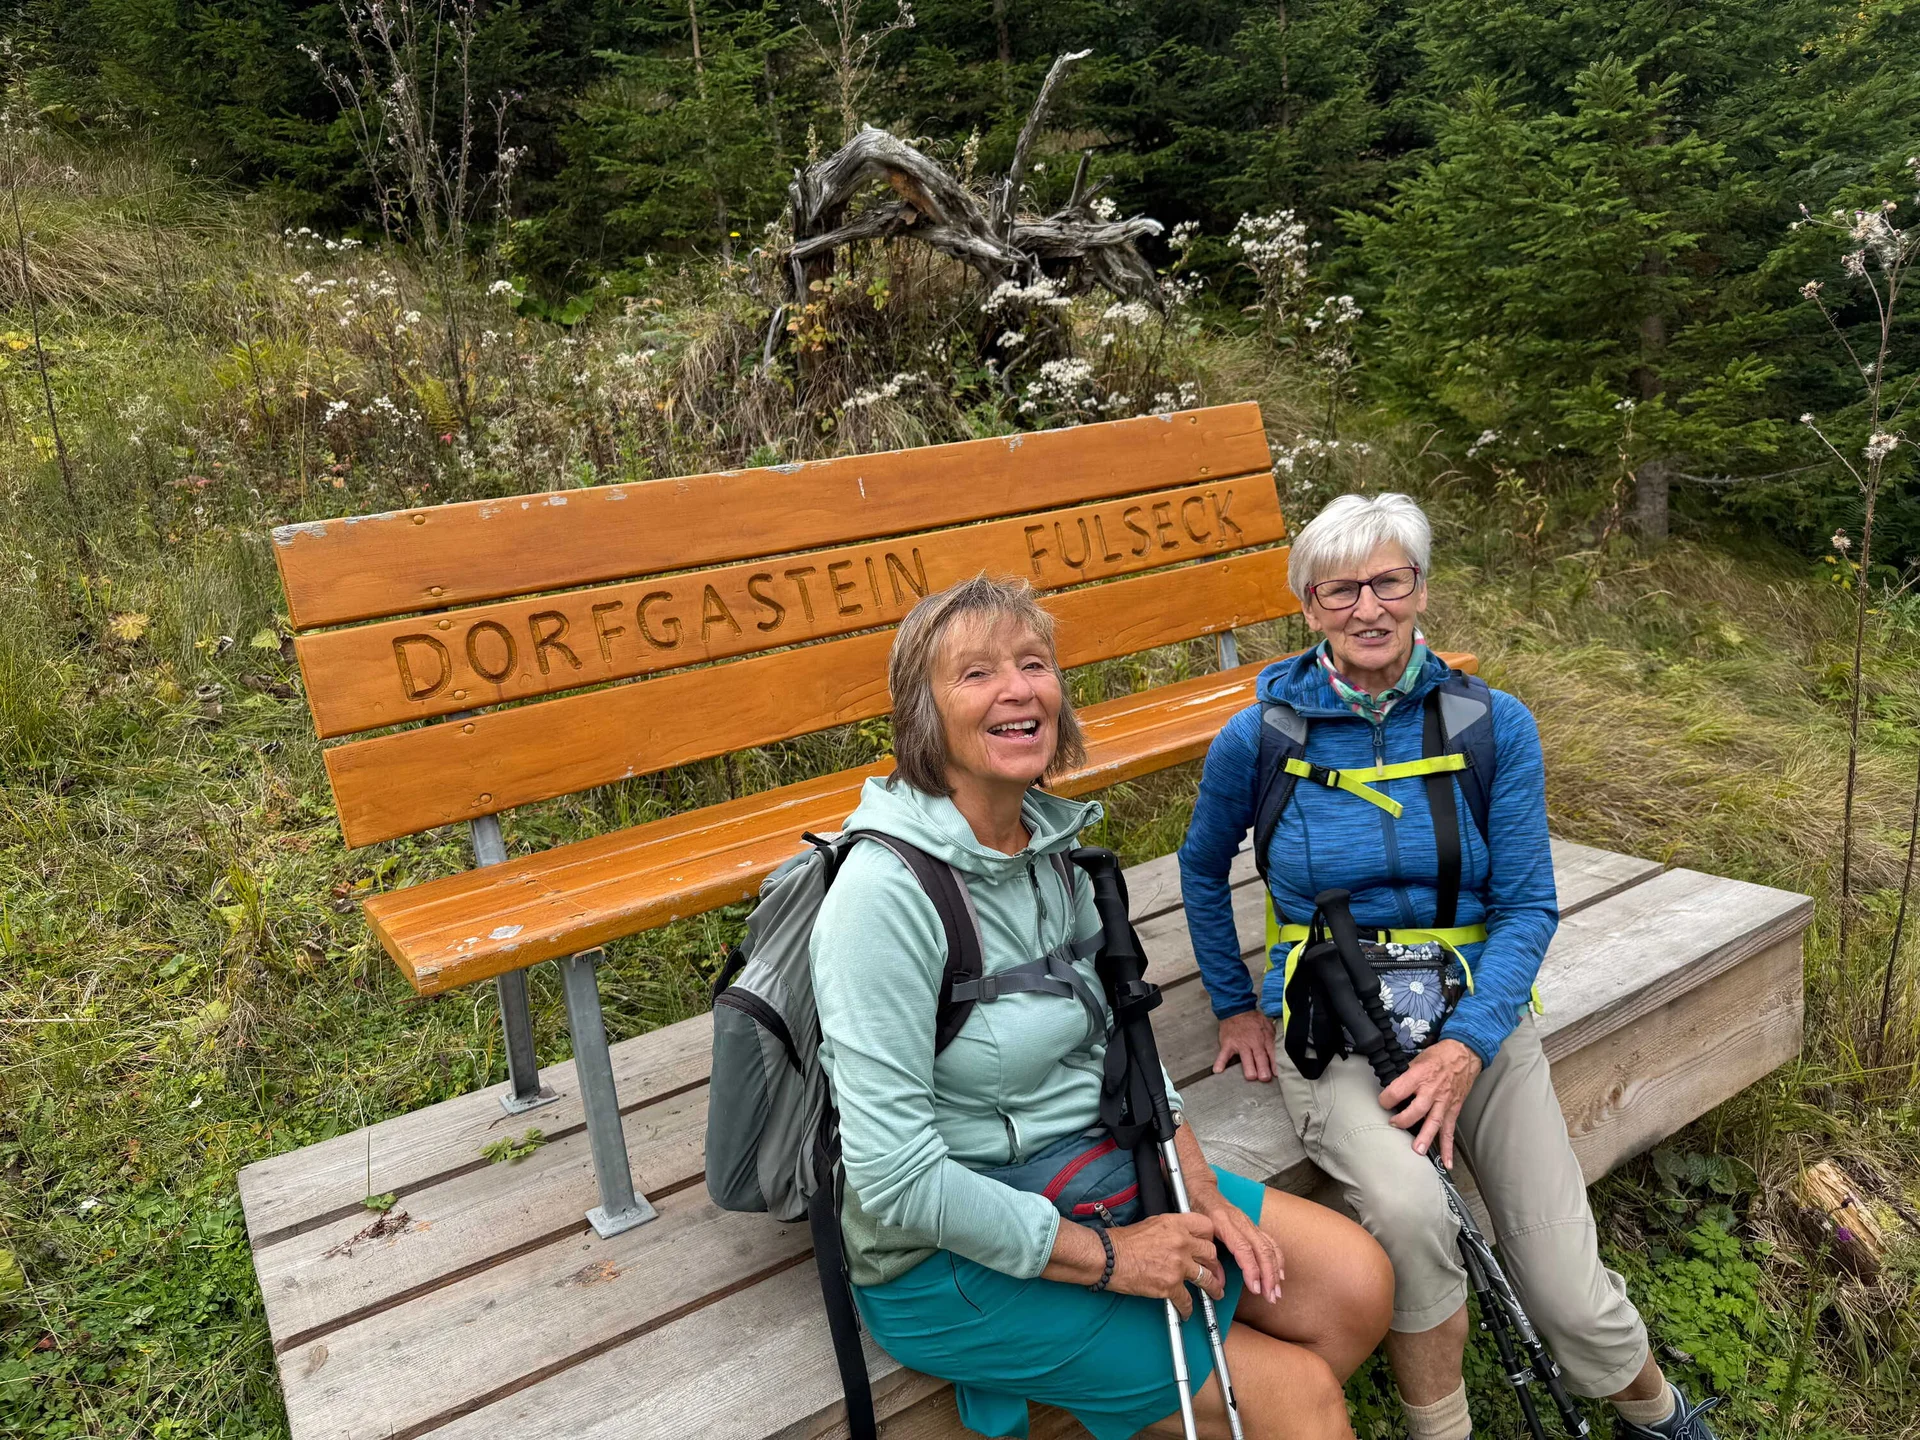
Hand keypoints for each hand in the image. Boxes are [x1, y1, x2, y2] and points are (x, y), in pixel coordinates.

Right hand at [1108, 1212, 1223, 1318]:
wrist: (1109, 1257)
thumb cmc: (1124, 1241)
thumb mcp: (1153, 1223)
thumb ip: (1173, 1229)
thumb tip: (1183, 1237)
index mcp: (1176, 1224)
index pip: (1206, 1227)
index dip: (1210, 1238)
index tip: (1209, 1247)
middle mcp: (1181, 1243)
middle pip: (1211, 1254)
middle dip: (1214, 1265)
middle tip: (1215, 1272)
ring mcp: (1178, 1265)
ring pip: (1206, 1278)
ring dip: (1213, 1288)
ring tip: (1215, 1293)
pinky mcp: (1170, 1286)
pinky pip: (1187, 1300)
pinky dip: (1187, 1309)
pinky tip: (1186, 1311)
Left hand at [1189, 1183, 1282, 1301]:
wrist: (1203, 1190)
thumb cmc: (1197, 1210)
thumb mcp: (1197, 1231)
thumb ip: (1208, 1254)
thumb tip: (1217, 1280)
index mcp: (1224, 1223)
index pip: (1243, 1249)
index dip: (1251, 1269)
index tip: (1255, 1287)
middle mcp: (1241, 1223)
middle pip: (1261, 1250)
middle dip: (1268, 1276)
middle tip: (1270, 1296)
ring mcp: (1249, 1224)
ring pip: (1269, 1247)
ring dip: (1275, 1271)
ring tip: (1276, 1291)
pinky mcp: (1254, 1226)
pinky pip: (1270, 1242)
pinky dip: (1278, 1259)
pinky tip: (1280, 1273)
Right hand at [1213, 1010, 1275, 1082]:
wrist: (1237, 1009)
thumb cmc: (1253, 1020)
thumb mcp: (1268, 1026)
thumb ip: (1274, 1039)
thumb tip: (1282, 1052)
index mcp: (1264, 1038)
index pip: (1272, 1053)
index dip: (1274, 1064)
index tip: (1276, 1074)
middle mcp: (1253, 1042)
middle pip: (1259, 1057)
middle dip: (1263, 1068)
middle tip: (1265, 1077)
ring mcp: (1240, 1044)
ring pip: (1245, 1057)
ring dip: (1248, 1067)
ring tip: (1251, 1076)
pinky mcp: (1228, 1044)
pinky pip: (1224, 1054)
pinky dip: (1220, 1062)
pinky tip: (1218, 1070)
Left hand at [1378, 1038, 1481, 1168]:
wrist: (1465, 1053)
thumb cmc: (1440, 1055)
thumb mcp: (1417, 1059)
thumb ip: (1406, 1076)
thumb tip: (1392, 1089)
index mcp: (1420, 1075)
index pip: (1398, 1090)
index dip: (1386, 1098)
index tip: (1382, 1102)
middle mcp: (1432, 1090)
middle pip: (1416, 1109)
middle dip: (1404, 1120)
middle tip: (1394, 1125)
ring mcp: (1444, 1102)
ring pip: (1434, 1123)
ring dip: (1426, 1138)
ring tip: (1418, 1150)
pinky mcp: (1453, 1109)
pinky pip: (1450, 1130)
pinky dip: (1449, 1147)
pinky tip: (1447, 1162)